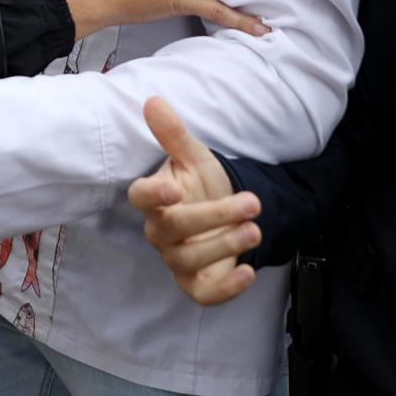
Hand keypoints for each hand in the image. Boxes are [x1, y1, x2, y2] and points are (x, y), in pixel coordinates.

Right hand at [127, 97, 260, 304]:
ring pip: (189, 260)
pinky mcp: (195, 284)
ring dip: (224, 246)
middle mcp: (160, 231)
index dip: (153, 194)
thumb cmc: (201, 185)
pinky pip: (203, 294)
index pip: (140, 197)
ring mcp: (176, 259)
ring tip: (256, 229)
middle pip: (172, 228)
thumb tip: (153, 101)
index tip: (175, 187)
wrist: (224, 216)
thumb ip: (173, 133)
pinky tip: (248, 272)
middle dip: (213, 216)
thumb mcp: (194, 157)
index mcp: (155, 198)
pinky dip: (226, 288)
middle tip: (251, 204)